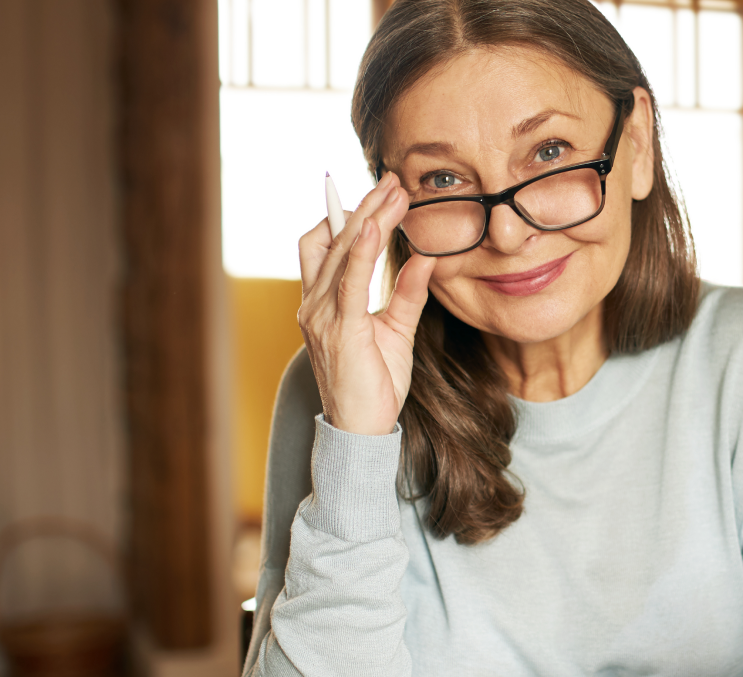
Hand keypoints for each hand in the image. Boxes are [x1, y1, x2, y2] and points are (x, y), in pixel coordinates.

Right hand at [297, 172, 436, 434]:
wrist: (361, 430)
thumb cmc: (375, 384)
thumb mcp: (397, 330)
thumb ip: (408, 294)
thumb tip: (427, 258)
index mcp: (323, 302)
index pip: (328, 244)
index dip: (349, 213)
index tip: (381, 190)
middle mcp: (314, 303)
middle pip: (334, 238)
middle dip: (365, 206)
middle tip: (393, 179)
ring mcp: (321, 315)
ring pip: (340, 252)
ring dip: (368, 219)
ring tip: (393, 194)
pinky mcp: (339, 329)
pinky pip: (348, 282)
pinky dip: (359, 252)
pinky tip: (372, 229)